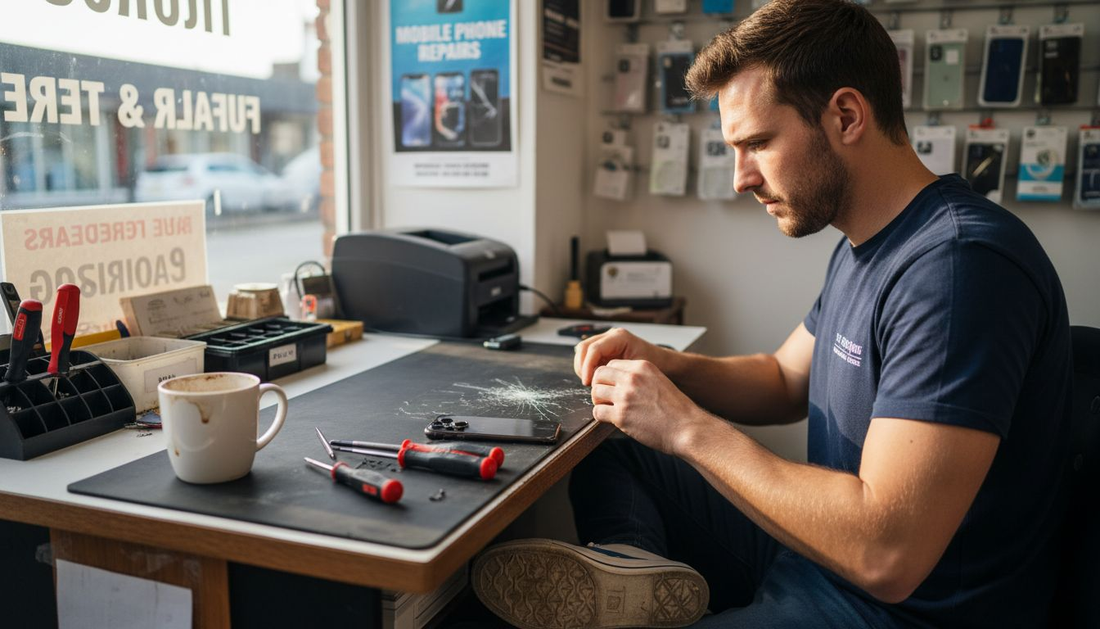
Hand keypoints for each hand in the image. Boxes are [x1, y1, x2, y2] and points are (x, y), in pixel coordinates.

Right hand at [574, 328, 662, 385]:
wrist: (663, 362)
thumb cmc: (653, 365)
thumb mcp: (636, 369)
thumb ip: (616, 372)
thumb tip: (596, 380)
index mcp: (619, 337)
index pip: (594, 348)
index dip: (587, 366)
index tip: (587, 382)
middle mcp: (610, 335)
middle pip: (584, 347)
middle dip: (581, 366)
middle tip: (587, 383)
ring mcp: (606, 341)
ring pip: (583, 351)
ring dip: (582, 367)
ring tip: (591, 382)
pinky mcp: (604, 349)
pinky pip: (588, 356)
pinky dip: (587, 367)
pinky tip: (594, 379)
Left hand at [590, 359, 710, 454]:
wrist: (687, 428)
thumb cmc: (676, 410)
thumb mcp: (659, 381)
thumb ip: (640, 378)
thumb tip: (619, 382)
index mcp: (642, 366)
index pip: (611, 364)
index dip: (609, 377)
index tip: (612, 387)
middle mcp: (632, 378)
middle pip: (599, 374)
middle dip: (599, 386)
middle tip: (605, 397)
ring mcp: (625, 396)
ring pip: (595, 392)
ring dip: (599, 401)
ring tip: (609, 408)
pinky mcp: (621, 415)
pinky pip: (598, 411)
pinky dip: (601, 416)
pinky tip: (611, 419)